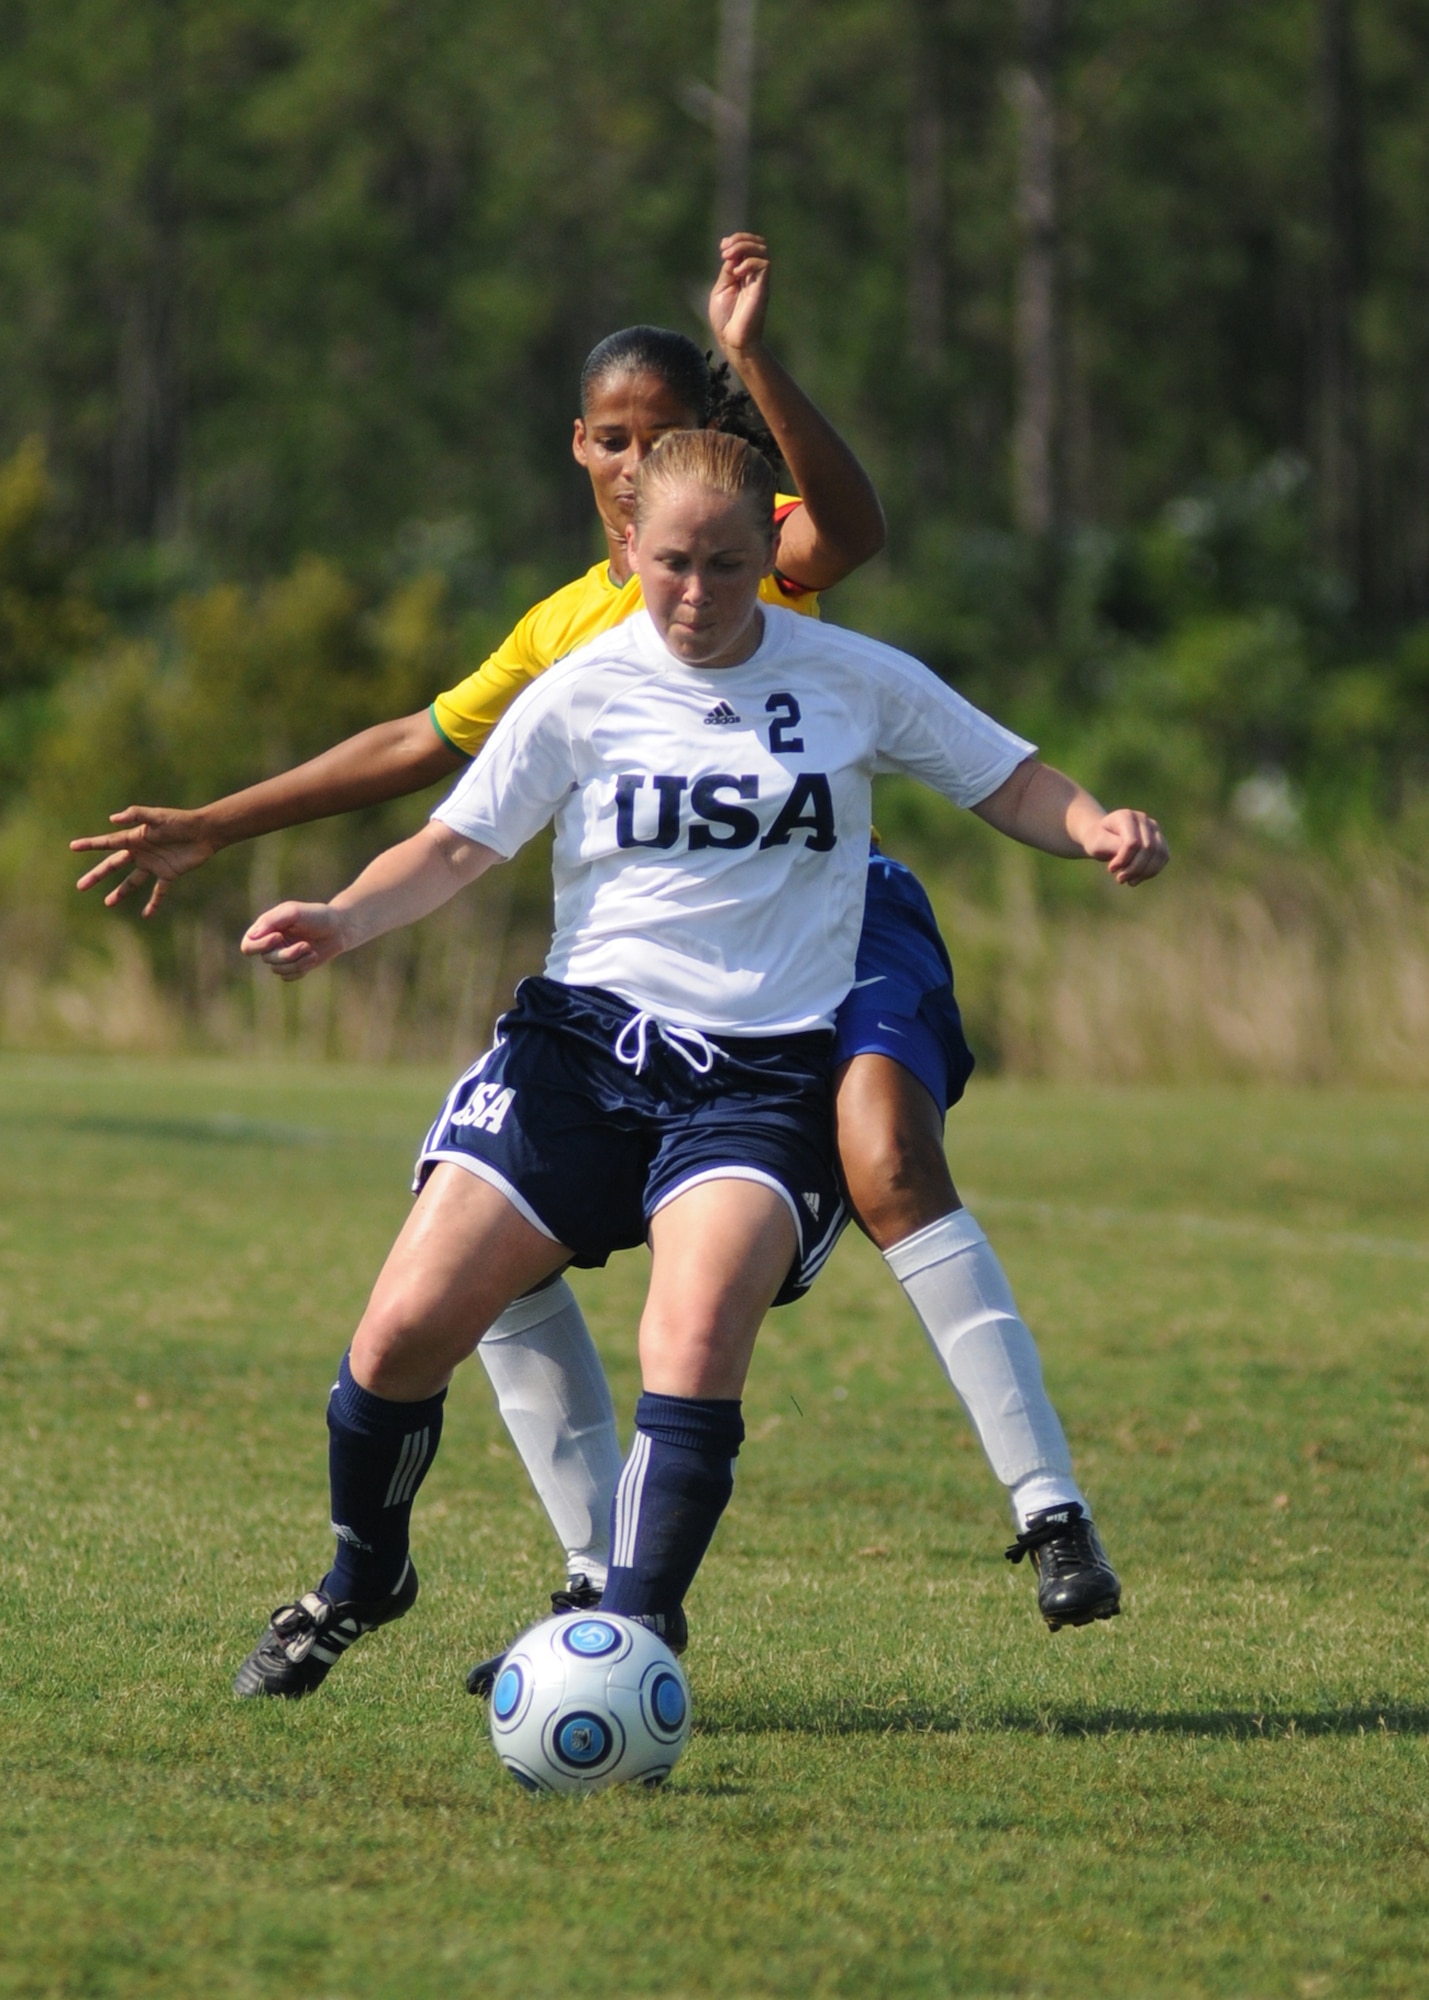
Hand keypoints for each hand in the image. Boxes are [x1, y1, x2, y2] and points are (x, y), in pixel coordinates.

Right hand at [71, 807, 217, 916]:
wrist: (205, 831)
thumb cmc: (180, 820)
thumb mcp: (157, 816)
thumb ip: (136, 816)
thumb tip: (113, 819)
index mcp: (135, 838)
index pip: (108, 843)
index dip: (91, 845)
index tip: (73, 847)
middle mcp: (141, 852)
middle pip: (114, 866)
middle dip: (97, 875)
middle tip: (80, 886)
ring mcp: (154, 865)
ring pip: (132, 882)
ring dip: (120, 892)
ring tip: (108, 903)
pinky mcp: (169, 874)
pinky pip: (159, 892)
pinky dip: (154, 903)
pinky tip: (147, 915)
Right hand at [240, 901, 349, 980]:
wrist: (339, 928)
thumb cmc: (317, 916)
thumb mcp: (294, 912)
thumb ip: (272, 920)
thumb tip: (253, 936)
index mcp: (266, 928)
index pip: (248, 945)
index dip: (260, 945)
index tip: (279, 937)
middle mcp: (270, 944)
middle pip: (266, 959)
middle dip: (287, 954)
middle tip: (306, 945)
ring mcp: (281, 957)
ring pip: (278, 970)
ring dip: (297, 961)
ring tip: (311, 949)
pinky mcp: (293, 967)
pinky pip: (289, 977)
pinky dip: (302, 968)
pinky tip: (313, 957)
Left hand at [708, 232, 769, 359]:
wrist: (732, 340)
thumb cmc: (725, 319)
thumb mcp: (722, 289)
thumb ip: (728, 271)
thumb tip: (732, 254)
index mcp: (743, 273)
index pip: (748, 246)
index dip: (736, 240)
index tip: (722, 248)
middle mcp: (754, 275)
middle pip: (758, 243)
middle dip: (740, 239)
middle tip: (725, 251)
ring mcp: (760, 281)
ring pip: (762, 250)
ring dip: (744, 247)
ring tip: (729, 257)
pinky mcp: (763, 289)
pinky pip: (764, 265)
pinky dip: (748, 262)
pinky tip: (736, 274)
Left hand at [1082, 810, 1168, 885]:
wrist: (1103, 837)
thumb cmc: (1098, 840)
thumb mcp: (1098, 843)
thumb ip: (1113, 846)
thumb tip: (1130, 855)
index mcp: (1126, 816)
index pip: (1133, 842)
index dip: (1123, 859)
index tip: (1111, 869)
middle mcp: (1143, 819)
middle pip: (1148, 848)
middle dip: (1135, 868)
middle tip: (1120, 879)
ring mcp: (1154, 828)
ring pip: (1160, 853)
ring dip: (1145, 872)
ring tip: (1129, 882)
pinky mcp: (1160, 839)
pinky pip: (1163, 857)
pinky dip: (1152, 871)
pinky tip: (1137, 878)